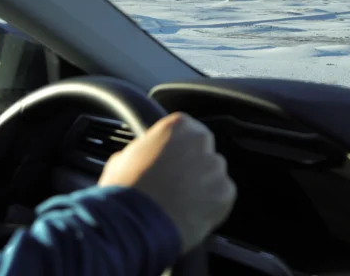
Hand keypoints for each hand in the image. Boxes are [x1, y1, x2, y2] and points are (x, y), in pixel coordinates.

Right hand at [98, 112, 235, 252]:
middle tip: (177, 186)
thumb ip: (143, 150)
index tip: (172, 163)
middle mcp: (201, 141)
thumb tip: (143, 156)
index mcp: (178, 126)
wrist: (132, 224)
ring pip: (215, 175)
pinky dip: (212, 206)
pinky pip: (223, 197)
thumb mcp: (123, 159)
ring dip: (204, 186)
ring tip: (182, 204)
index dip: (179, 150)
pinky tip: (191, 214)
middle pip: (204, 152)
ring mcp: (215, 167)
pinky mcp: (225, 193)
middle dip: (194, 167)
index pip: (189, 131)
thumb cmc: (124, 191)